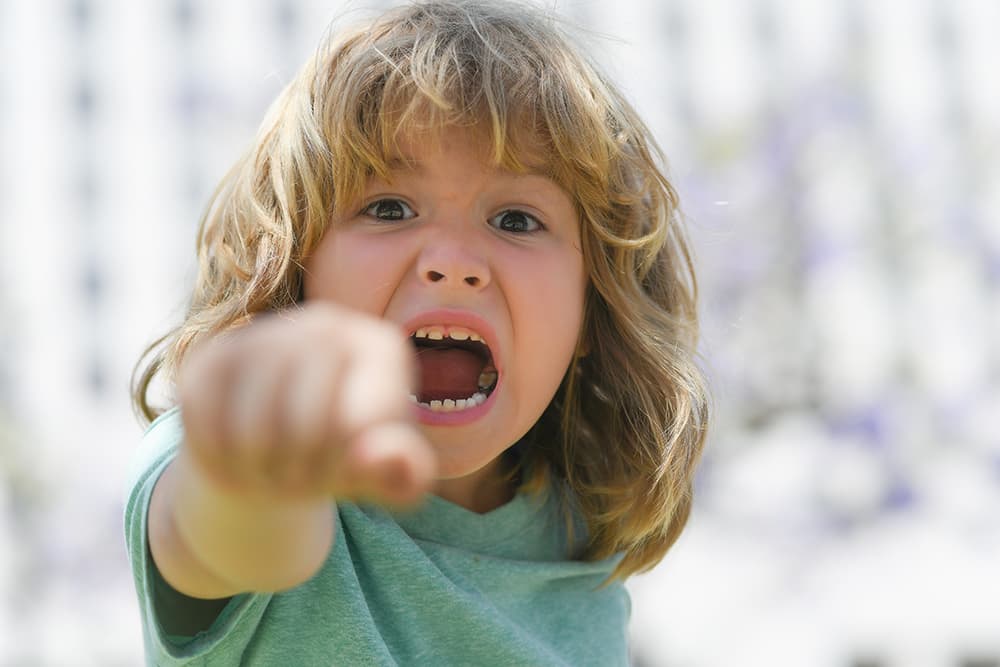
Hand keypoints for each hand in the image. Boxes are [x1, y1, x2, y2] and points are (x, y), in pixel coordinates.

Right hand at [177, 302, 434, 505]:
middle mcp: (327, 323)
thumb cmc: (350, 461)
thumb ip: (406, 474)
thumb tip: (379, 455)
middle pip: (304, 414)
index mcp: (380, 347)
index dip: (345, 459)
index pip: (360, 414)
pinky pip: (205, 411)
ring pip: (250, 415)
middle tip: (299, 483)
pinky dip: (218, 452)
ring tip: (271, 477)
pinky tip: (237, 459)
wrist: (288, 454)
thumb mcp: (388, 479)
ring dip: (258, 464)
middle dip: (299, 462)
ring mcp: (269, 331)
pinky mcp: (216, 354)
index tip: (346, 473)